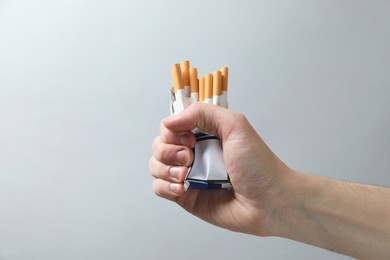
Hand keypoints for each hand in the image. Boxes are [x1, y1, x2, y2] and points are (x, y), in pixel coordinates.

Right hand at [149, 102, 291, 235]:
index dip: (173, 131)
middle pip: (159, 145)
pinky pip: (159, 188)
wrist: (268, 201)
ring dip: (165, 168)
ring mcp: (188, 175)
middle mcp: (193, 153)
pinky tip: (181, 188)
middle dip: (168, 150)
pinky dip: (165, 186)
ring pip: (156, 165)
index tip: (191, 139)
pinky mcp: (185, 196)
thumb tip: (170, 121)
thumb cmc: (258, 165)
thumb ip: (202, 113)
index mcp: (204, 134)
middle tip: (190, 156)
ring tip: (186, 175)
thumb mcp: (234, 125)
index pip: (171, 126)